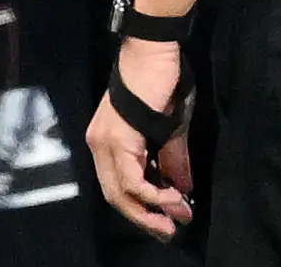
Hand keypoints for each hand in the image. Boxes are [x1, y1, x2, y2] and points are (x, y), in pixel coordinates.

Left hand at [86, 40, 194, 239]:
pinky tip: (172, 197)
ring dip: (150, 211)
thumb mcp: (169, 129)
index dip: (142, 209)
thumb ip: (170, 160)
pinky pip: (132, 180)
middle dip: (145, 218)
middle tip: (171, 229)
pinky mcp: (118, 139)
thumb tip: (181, 191)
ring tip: (177, 215)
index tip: (169, 219)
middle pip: (115, 196)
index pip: (117, 186)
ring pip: (120, 193)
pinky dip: (152, 195)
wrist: (154, 51)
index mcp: (107, 142)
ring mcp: (105, 142)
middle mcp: (99, 144)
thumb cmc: (161, 82)